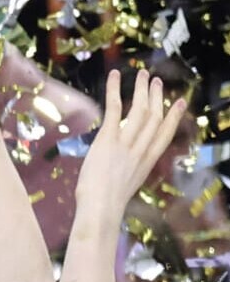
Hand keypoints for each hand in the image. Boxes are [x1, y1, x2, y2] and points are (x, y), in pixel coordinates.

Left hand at [75, 69, 187, 217]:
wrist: (101, 207)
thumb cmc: (106, 203)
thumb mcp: (126, 184)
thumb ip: (128, 170)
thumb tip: (122, 165)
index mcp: (147, 161)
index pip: (165, 134)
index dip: (174, 116)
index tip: (179, 103)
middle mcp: (141, 149)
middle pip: (154, 116)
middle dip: (156, 96)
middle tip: (156, 81)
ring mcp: (126, 143)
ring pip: (139, 109)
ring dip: (141, 89)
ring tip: (143, 74)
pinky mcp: (108, 139)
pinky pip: (114, 109)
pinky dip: (114, 90)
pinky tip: (115, 75)